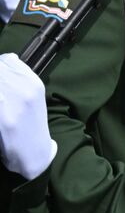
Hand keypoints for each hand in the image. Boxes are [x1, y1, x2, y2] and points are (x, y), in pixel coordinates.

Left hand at [0, 54, 53, 179]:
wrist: (33, 152)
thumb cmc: (30, 124)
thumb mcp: (32, 97)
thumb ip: (19, 77)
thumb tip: (6, 60)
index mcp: (34, 82)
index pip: (6, 60)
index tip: (1, 79)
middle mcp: (26, 90)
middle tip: (1, 95)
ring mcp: (13, 103)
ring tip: (2, 102)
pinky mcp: (4, 119)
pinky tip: (0, 108)